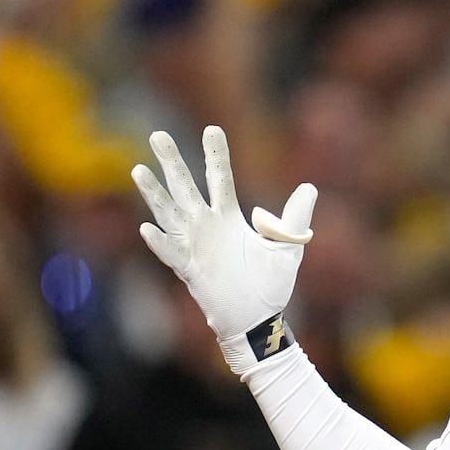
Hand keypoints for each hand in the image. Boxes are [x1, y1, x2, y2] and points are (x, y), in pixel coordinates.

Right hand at [131, 126, 316, 370]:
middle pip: (186, 188)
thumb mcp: (288, 248)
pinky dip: (159, 242)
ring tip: (139, 169)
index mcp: (229, 219)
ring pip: (170, 214)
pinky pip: (172, 254)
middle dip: (173, 163)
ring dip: (155, 194)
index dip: (216, 155)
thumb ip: (295, 218)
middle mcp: (207, 228)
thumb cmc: (270, 286)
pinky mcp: (191, 271)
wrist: (258, 320)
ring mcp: (195, 248)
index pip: (220, 179)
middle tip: (158, 134)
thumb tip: (309, 187)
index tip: (212, 129)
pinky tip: (147, 228)